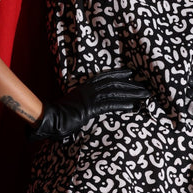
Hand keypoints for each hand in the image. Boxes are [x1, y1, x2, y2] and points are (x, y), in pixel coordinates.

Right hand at [31, 68, 149, 139]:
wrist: (48, 118)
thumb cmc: (56, 116)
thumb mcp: (71, 109)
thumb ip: (80, 109)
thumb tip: (85, 115)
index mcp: (84, 88)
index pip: (104, 78)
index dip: (118, 74)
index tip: (131, 73)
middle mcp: (88, 90)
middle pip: (114, 84)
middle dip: (131, 86)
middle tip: (145, 88)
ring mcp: (89, 98)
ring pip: (115, 92)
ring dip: (131, 94)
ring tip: (145, 96)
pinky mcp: (89, 108)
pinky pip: (109, 105)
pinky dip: (122, 105)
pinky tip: (133, 107)